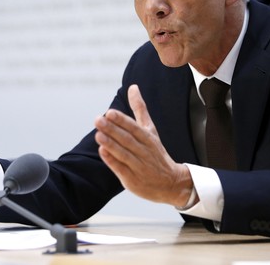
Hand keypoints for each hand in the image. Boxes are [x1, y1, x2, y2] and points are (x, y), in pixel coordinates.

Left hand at [94, 85, 194, 206]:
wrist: (171, 182)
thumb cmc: (155, 152)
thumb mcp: (150, 129)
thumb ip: (140, 109)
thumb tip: (132, 87)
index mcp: (148, 138)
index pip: (134, 128)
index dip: (122, 121)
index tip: (110, 113)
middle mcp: (144, 151)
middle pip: (128, 139)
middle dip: (113, 130)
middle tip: (98, 119)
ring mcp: (139, 166)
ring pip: (124, 154)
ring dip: (111, 145)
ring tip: (98, 135)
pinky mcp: (133, 180)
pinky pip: (122, 169)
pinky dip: (112, 161)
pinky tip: (102, 152)